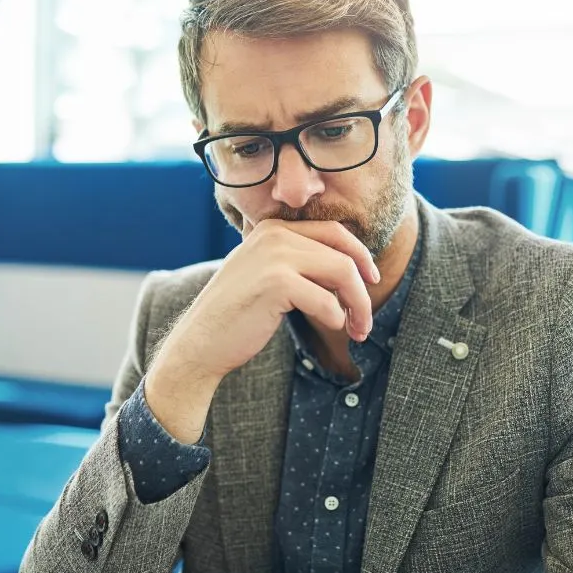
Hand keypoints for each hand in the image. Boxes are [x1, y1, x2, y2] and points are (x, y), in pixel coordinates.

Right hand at [145, 220, 378, 440]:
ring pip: (342, 273)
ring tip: (358, 330)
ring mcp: (274, 257)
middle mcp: (274, 235)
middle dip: (363, 288)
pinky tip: (333, 328)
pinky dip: (336, 318)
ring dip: (358, 305)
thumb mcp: (267, 275)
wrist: (201, 342)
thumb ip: (298, 263)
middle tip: (366, 319)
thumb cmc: (237, 315)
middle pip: (343, 253)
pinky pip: (326, 301)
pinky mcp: (276, 284)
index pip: (334, 232)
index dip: (360, 256)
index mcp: (273, 229)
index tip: (371, 280)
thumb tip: (350, 269)